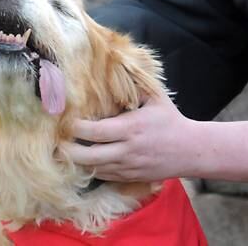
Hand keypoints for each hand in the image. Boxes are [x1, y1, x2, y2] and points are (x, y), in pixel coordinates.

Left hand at [61, 92, 197, 181]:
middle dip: (67, 151)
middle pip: (87, 156)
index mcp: (131, 127)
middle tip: (56, 142)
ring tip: (64, 152)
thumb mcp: (155, 97)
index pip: (94, 131)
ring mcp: (128, 166)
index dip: (75, 128)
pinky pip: (104, 176)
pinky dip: (91, 169)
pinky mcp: (130, 177)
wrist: (190, 150)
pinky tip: (84, 161)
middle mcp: (127, 150)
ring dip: (77, 162)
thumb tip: (114, 69)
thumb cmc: (171, 120)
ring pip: (93, 169)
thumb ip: (134, 85)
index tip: (66, 122)